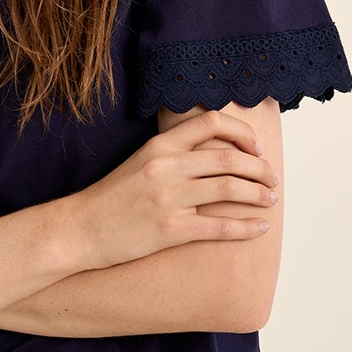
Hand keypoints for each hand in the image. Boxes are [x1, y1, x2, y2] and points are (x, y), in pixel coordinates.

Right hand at [70, 109, 279, 270]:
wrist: (80, 229)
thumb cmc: (111, 198)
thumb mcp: (140, 161)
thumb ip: (173, 153)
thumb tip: (213, 152)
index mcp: (160, 146)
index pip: (211, 122)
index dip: (241, 133)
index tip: (254, 149)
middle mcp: (166, 167)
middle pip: (228, 158)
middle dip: (259, 168)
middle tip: (272, 178)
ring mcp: (168, 198)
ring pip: (229, 189)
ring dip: (258, 194)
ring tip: (271, 200)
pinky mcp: (170, 230)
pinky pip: (219, 226)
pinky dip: (245, 227)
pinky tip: (259, 228)